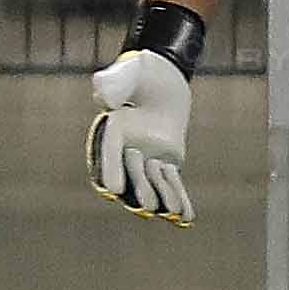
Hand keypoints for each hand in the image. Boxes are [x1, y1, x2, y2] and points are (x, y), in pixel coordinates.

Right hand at [85, 48, 192, 224]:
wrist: (162, 78)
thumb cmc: (141, 73)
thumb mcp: (128, 72)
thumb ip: (113, 83)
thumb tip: (102, 97)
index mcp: (111, 130)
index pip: (108, 154)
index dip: (111, 171)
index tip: (112, 189)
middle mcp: (125, 149)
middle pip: (131, 173)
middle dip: (139, 189)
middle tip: (147, 207)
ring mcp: (146, 157)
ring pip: (153, 182)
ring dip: (163, 198)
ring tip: (170, 213)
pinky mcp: (166, 161)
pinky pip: (172, 182)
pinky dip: (179, 197)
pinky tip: (186, 217)